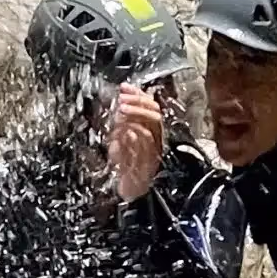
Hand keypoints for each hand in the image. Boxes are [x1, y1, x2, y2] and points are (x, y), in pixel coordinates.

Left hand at [107, 83, 167, 201]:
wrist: (130, 190)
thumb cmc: (126, 164)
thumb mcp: (121, 137)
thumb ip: (123, 119)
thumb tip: (121, 97)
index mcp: (152, 131)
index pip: (152, 106)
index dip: (139, 94)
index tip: (124, 88)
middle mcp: (156, 140)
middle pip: (155, 114)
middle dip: (138, 103)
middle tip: (121, 100)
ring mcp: (152, 151)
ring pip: (150, 127)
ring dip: (135, 117)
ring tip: (120, 112)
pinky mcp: (145, 163)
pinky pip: (144, 146)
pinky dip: (134, 135)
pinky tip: (124, 130)